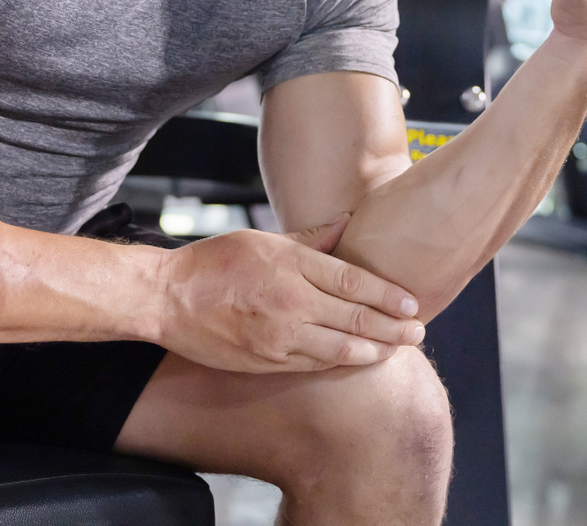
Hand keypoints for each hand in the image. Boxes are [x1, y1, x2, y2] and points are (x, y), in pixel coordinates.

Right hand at [155, 214, 425, 372]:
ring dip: (374, 349)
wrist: (167, 299)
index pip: (354, 282)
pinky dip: (341, 362)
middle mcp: (291, 301)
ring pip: (340, 348)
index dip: (388, 295)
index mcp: (291, 265)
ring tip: (397, 349)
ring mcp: (279, 335)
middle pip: (355, 317)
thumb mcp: (262, 238)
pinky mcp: (267, 360)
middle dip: (392, 327)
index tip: (411, 303)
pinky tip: (358, 359)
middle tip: (418, 331)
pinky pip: (314, 364)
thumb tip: (347, 222)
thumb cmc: (213, 262)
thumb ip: (309, 238)